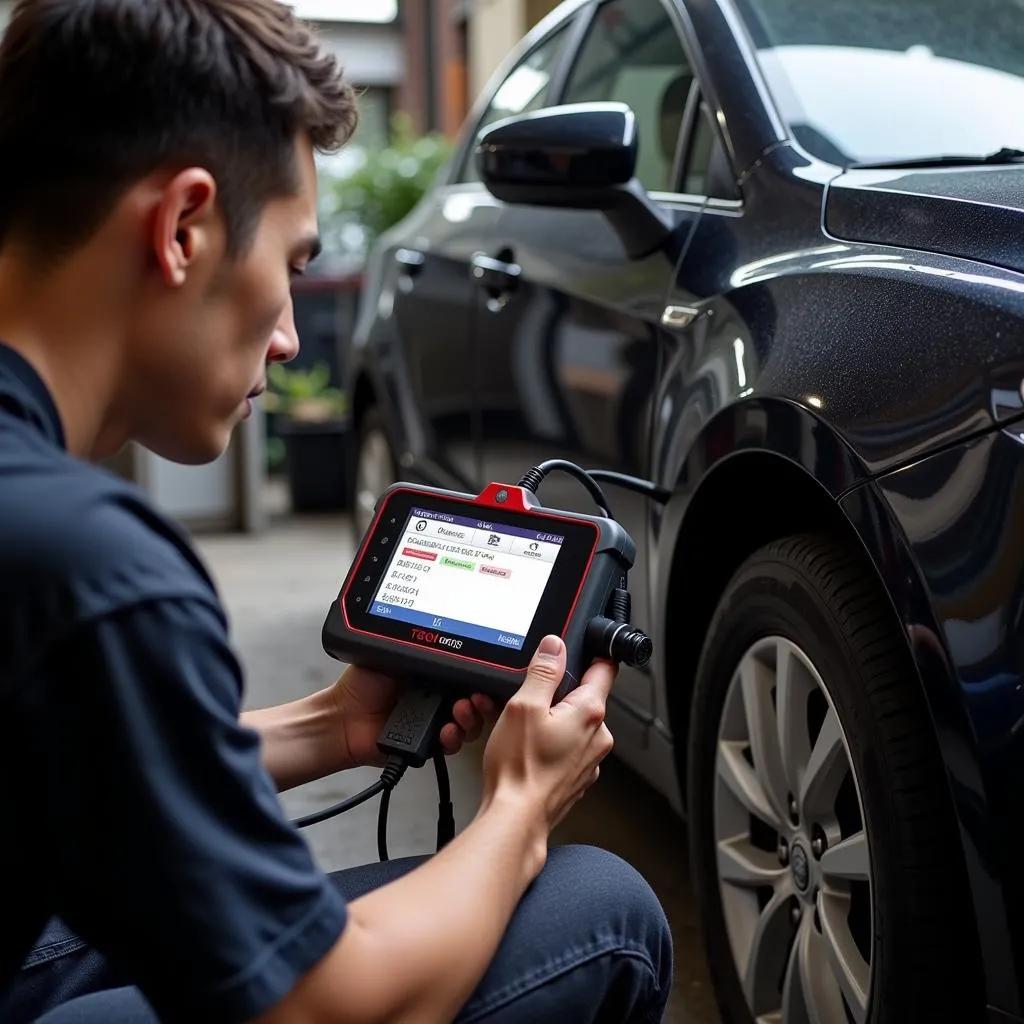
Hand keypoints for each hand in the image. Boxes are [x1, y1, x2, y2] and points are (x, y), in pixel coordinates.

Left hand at [331, 665, 495, 768]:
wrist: (342, 717)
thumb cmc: (362, 684)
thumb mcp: (396, 654)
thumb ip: (422, 650)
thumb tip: (447, 638)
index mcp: (436, 674)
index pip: (470, 676)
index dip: (482, 679)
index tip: (486, 677)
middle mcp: (440, 698)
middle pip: (476, 702)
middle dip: (483, 701)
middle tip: (477, 697)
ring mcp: (436, 723)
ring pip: (469, 726)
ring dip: (471, 720)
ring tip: (461, 712)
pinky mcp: (429, 746)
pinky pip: (451, 746)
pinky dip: (453, 739)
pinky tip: (446, 732)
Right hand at [480, 635, 615, 833]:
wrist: (515, 820)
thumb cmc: (520, 769)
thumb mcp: (524, 706)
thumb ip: (543, 672)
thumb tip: (555, 646)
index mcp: (589, 712)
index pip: (604, 669)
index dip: (589, 654)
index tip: (578, 650)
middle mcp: (597, 736)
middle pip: (582, 697)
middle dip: (555, 694)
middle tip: (526, 699)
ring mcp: (588, 760)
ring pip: (571, 724)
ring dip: (549, 720)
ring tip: (518, 730)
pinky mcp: (575, 778)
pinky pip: (564, 748)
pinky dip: (547, 745)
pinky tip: (524, 751)